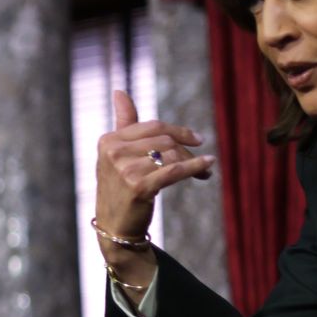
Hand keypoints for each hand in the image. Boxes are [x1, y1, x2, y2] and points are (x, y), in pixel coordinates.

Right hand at [93, 89, 213, 242]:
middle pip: (164, 140)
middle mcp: (114, 153)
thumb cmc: (119, 187)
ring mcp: (125, 170)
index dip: (178, 131)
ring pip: (171, 155)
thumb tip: (119, 91)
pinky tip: (207, 167)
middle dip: (186, 149)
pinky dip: (194, 168)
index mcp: (108, 141)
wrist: (115, 225)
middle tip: (201, 161)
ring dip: (193, 162)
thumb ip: (123, 122)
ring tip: (203, 171)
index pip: (152, 126)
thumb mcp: (116, 153)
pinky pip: (174, 171)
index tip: (197, 138)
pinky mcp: (139, 188)